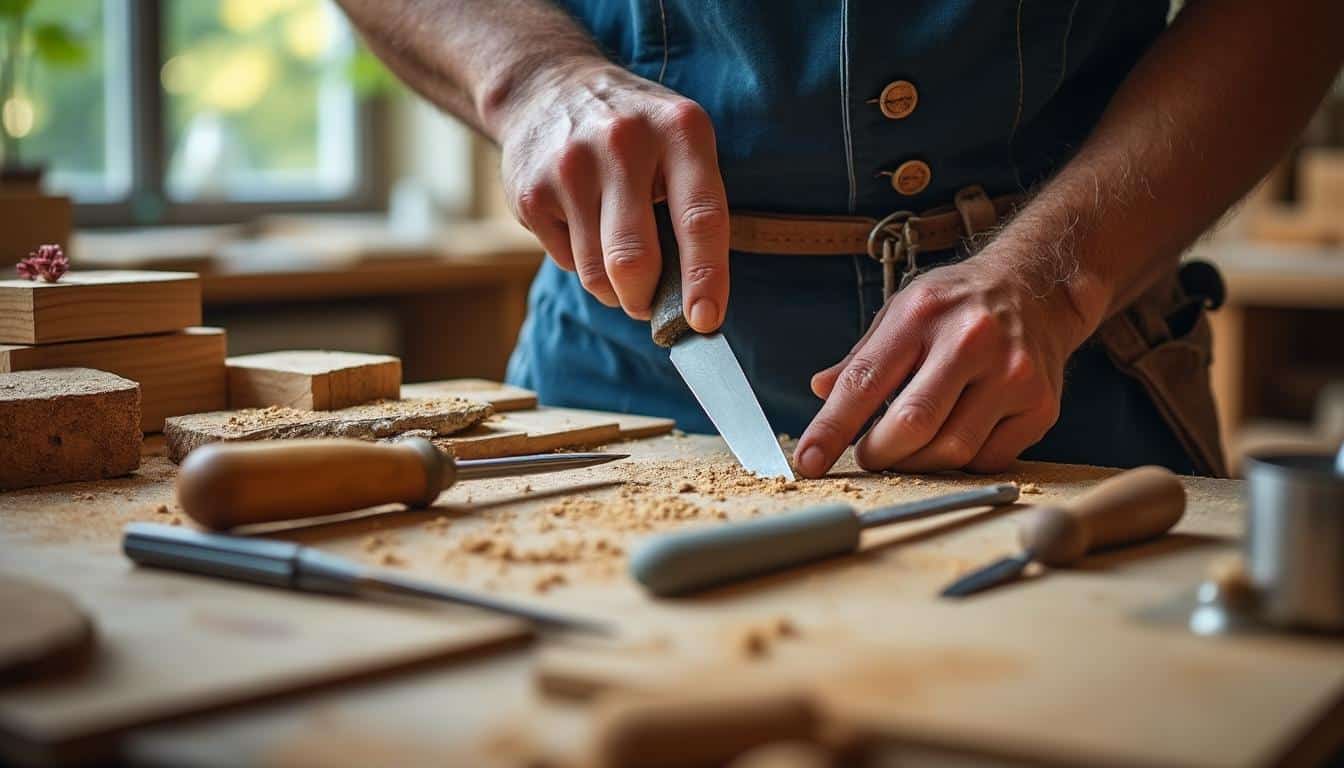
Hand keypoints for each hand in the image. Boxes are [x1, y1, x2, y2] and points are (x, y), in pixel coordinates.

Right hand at [496, 59, 729, 330]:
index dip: (705, 277)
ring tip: (620, 268)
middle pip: (634, 259)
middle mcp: (623, 143)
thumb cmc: (635, 133)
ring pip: (597, 273)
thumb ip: (692, 205)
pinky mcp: (532, 192)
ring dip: (614, 290)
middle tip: (650, 306)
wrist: (548, 88)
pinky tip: (585, 228)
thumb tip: (695, 300)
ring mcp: (571, 166)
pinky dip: (583, 263)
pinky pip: (566, 261)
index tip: (705, 321)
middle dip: (645, 299)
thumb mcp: (679, 141)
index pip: (700, 218)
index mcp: (679, 131)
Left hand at [793, 255, 1090, 476]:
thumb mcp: (902, 310)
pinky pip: (987, 459)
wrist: (1037, 287)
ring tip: (909, 449)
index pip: (864, 382)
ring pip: (951, 450)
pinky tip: (953, 438)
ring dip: (917, 463)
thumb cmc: (957, 305)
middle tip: (869, 454)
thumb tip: (821, 391)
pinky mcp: (1040, 405)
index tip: (809, 461)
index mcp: (921, 314)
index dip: (831, 429)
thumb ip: (862, 356)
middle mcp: (970, 340)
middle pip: (911, 424)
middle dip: (878, 453)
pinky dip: (960, 463)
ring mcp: (1011, 373)